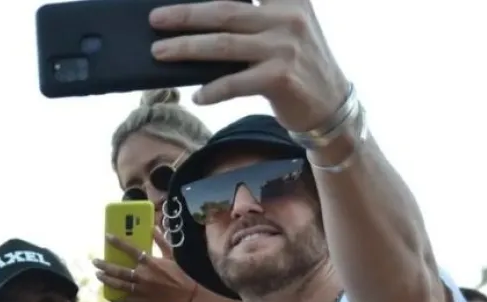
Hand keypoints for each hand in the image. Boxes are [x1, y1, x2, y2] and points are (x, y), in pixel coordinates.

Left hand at [94, 229, 199, 301]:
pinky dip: (117, 299)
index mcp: (150, 262)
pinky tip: (109, 296)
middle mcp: (143, 275)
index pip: (131, 250)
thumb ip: (160, 241)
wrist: (186, 295)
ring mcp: (141, 290)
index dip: (118, 242)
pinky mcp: (142, 301)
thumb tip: (152, 227)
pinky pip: (126, 301)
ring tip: (99, 275)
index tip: (107, 237)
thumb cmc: (178, 274)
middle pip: (119, 270)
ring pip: (119, 285)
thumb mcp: (171, 254)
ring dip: (107, 280)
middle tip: (95, 262)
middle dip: (105, 265)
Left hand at [149, 0, 348, 130]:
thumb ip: (252, 16)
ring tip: (160, 51)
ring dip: (186, 48)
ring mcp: (285, 47)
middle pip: (223, 12)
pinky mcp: (280, 78)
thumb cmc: (297, 63)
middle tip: (155, 19)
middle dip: (185, 16)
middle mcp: (287, 17)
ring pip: (223, 45)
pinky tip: (197, 96)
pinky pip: (235, 82)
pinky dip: (212, 90)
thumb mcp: (285, 26)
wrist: (331, 104)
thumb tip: (198, 17)